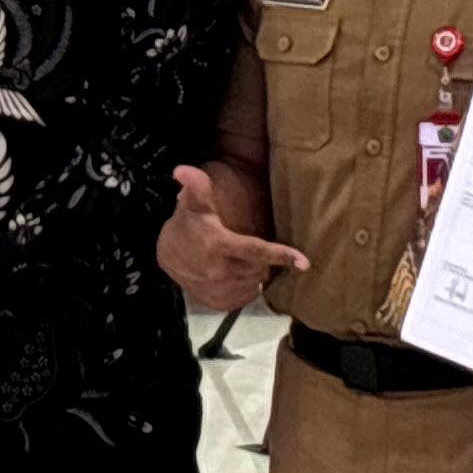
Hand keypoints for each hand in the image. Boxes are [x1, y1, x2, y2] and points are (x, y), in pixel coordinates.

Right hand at [155, 166, 308, 311]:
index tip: (305, 262)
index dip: (282, 255)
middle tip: (246, 248)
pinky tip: (236, 276)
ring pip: (255, 283)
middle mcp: (219, 272)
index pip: (257, 251)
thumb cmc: (189, 224)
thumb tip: (181, 169)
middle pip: (259, 268)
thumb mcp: (194, 204)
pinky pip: (245, 298)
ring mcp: (219, 290)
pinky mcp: (218, 303)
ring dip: (254, 273)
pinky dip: (246, 288)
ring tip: (240, 261)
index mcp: (219, 245)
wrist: (167, 255)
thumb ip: (197, 186)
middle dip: (259, 259)